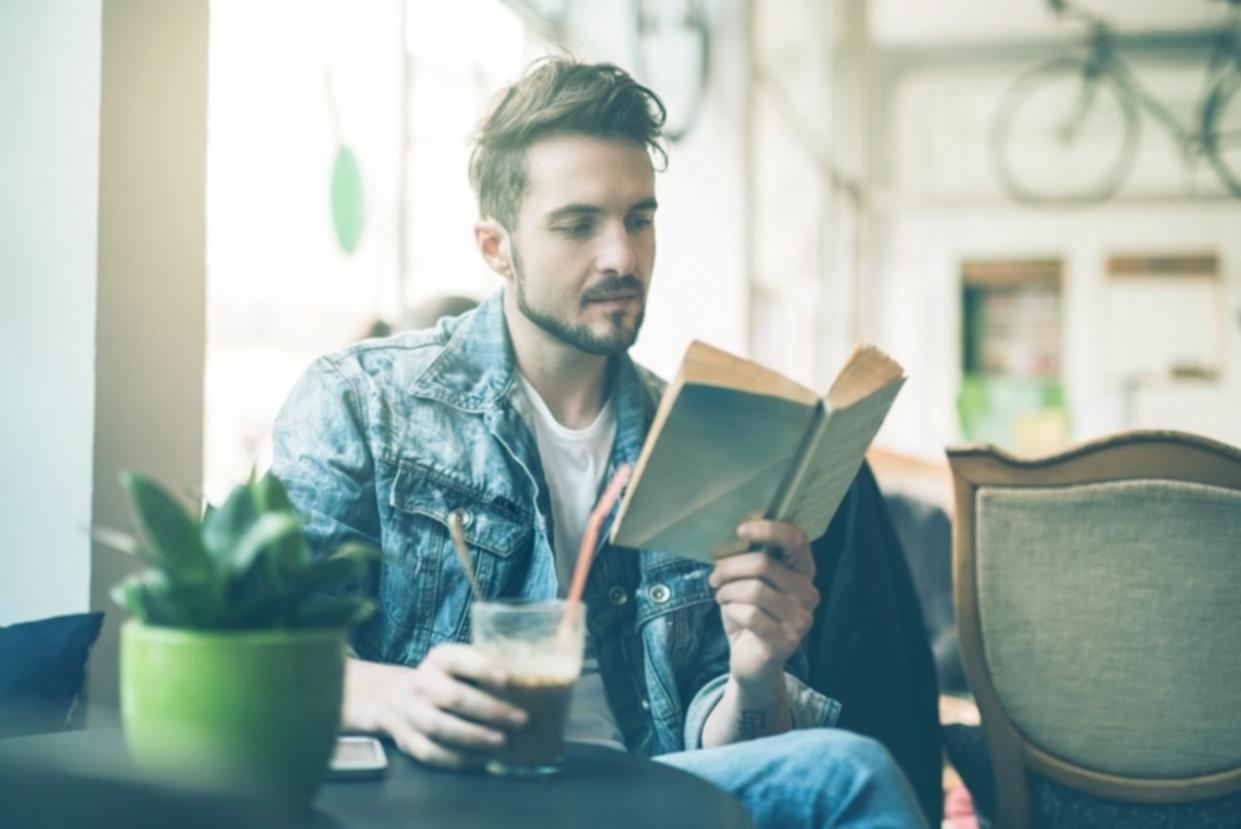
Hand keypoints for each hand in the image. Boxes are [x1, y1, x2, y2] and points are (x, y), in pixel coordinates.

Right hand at [342, 644, 527, 769]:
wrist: (399, 697)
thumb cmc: (450, 681)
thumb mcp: (464, 665)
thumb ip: (493, 669)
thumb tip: (542, 677)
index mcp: (439, 658)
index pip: (457, 659)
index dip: (481, 668)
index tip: (508, 679)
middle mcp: (421, 682)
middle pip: (451, 697)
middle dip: (488, 710)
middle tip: (521, 720)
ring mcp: (410, 712)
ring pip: (437, 727)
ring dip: (473, 737)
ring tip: (503, 743)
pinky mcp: (407, 740)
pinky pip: (430, 753)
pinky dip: (458, 759)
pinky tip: (484, 760)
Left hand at [708, 520, 818, 687]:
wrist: (753, 664)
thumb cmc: (749, 616)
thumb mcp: (751, 584)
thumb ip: (750, 562)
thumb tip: (731, 537)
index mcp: (803, 572)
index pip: (796, 539)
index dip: (768, 529)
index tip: (740, 530)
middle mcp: (808, 594)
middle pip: (764, 564)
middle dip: (730, 568)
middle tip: (714, 576)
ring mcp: (800, 619)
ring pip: (754, 590)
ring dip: (727, 591)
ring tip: (722, 597)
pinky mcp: (785, 641)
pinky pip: (750, 615)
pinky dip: (731, 610)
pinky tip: (729, 612)